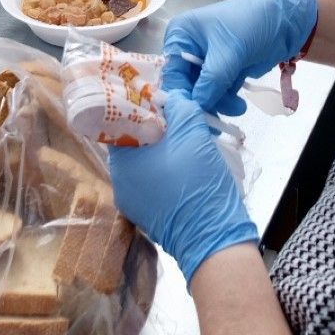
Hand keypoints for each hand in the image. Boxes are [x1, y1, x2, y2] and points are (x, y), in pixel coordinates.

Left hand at [109, 91, 257, 281]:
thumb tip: (170, 95)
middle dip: (160, 130)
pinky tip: (192, 168)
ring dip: (168, 150)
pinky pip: (156, 183)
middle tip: (185, 122)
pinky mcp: (150, 216)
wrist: (214, 239)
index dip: (144, 107)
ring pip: (148, 164)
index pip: (122, 122)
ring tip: (193, 144)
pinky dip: (171, 172)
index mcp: (121, 162)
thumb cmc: (199, 183)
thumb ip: (179, 106)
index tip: (166, 102)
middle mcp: (120, 183)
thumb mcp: (192, 133)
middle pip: (137, 144)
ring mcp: (134, 203)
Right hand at [163, 0, 318, 115]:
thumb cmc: (251, 24)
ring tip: (238, 107)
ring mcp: (207, 62)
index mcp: (181, 36)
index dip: (181, 95)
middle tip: (216, 122)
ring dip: (219, 103)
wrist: (286, 21)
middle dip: (203, 102)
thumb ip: (210, 82)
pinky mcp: (224, 71)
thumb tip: (196, 108)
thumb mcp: (228, 52)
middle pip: (187, 86)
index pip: (172, 73)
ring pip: (203, 93)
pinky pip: (218, 93)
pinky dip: (226, 101)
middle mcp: (189, 49)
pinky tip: (239, 105)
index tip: (191, 116)